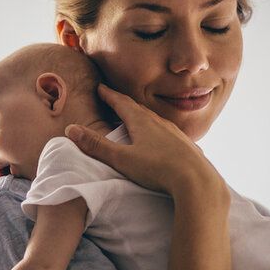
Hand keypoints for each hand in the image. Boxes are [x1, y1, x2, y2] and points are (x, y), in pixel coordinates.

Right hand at [65, 84, 223, 197]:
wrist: (197, 181)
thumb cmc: (158, 169)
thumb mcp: (121, 159)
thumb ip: (96, 145)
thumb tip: (71, 129)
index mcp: (142, 122)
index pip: (121, 102)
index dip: (109, 95)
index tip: (100, 87)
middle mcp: (159, 123)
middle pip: (138, 108)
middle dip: (124, 103)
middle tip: (114, 100)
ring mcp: (175, 133)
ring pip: (155, 120)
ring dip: (142, 117)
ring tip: (135, 119)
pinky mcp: (186, 146)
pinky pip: (168, 133)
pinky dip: (158, 131)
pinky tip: (161, 139)